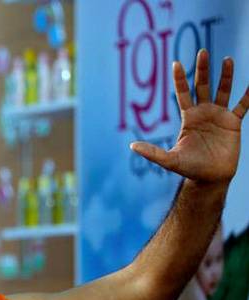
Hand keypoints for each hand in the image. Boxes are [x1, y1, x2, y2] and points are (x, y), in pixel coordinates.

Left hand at [131, 49, 247, 184]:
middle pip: (202, 86)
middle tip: (202, 51)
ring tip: (227, 59)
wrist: (210, 178)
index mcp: (188, 118)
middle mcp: (203, 113)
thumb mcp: (169, 160)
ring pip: (223, 91)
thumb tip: (132, 146)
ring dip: (226, 76)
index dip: (180, 79)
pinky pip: (242, 106)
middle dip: (202, 69)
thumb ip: (152, 152)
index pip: (183, 93)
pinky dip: (248, 96)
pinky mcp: (233, 123)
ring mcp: (219, 116)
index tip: (175, 62)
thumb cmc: (189, 168)